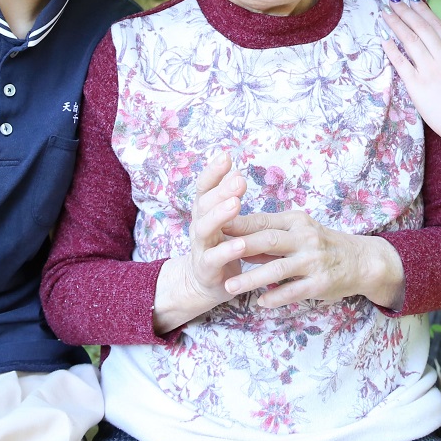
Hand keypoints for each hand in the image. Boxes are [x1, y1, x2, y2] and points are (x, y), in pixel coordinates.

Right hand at [181, 153, 248, 303]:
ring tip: (236, 204)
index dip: (213, 172)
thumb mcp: (221, 220)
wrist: (203, 284)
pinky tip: (241, 243)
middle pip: (204, 204)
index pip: (204, 188)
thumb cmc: (219, 246)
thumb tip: (235, 171)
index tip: (225, 156)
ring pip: (205, 229)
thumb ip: (226, 198)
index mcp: (204, 212)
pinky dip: (227, 250)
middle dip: (220, 190)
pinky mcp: (207, 269)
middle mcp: (199, 226)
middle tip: (239, 180)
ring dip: (220, 215)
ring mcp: (201, 248)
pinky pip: (214, 258)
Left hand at [221, 210, 404, 309]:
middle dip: (240, 247)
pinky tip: (260, 302)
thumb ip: (271, 236)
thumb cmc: (322, 244)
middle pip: (268, 241)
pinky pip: (293, 291)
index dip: (238, 224)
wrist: (361, 260)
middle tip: (214, 253)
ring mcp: (313, 262)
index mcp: (296, 222)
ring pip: (277, 270)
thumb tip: (236, 238)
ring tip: (229, 286)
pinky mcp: (320, 283)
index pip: (263, 221)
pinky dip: (275, 297)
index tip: (213, 226)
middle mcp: (305, 239)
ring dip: (252, 279)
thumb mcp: (300, 231)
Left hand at [380, 0, 440, 141]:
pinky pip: (401, 63)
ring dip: (396, 25)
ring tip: (385, 14)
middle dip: (406, 13)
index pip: (437, 27)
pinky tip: (383, 39)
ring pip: (410, 40)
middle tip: (394, 2)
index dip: (424, 12)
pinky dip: (392, 50)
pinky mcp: (417, 85)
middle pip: (421, 29)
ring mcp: (428, 70)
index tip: (414, 1)